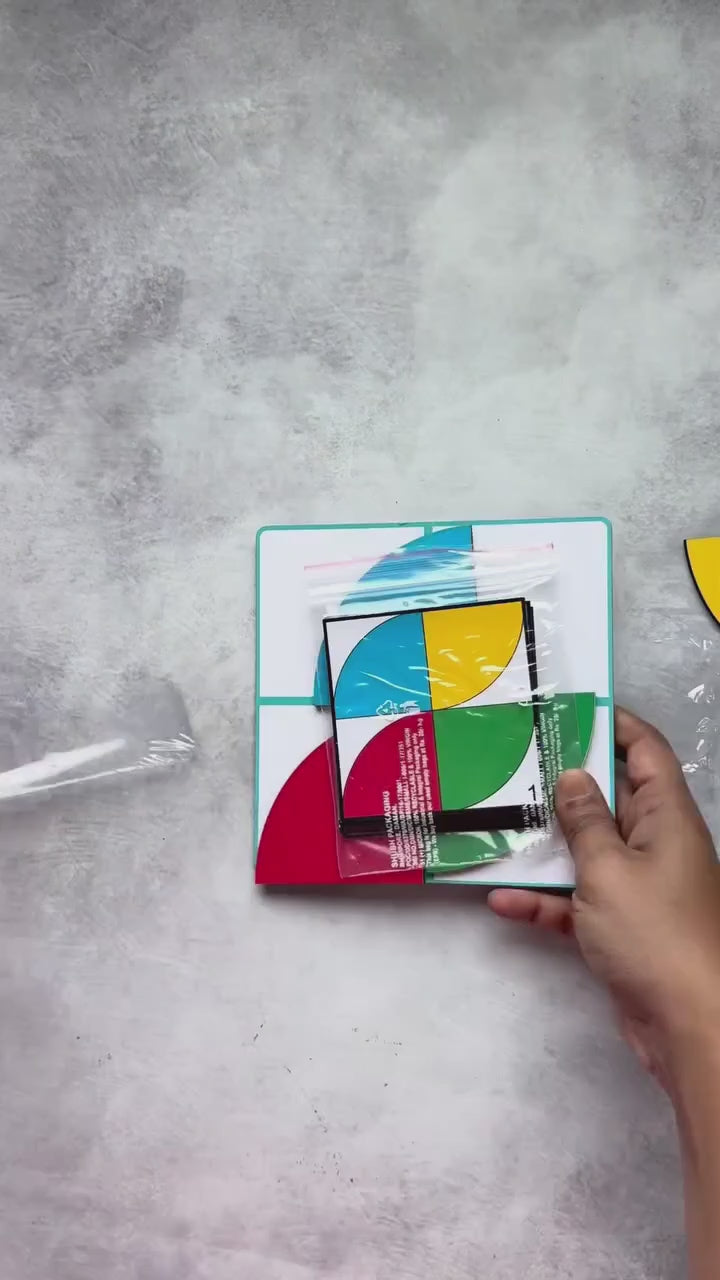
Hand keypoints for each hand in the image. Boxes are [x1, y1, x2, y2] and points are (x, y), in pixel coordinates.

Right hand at [489, 708, 719, 1089]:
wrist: (689, 1026)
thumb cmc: (655, 933)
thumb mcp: (609, 868)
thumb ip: (585, 820)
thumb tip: (572, 775)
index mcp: (668, 817)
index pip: (645, 752)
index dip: (614, 725)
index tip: (568, 708)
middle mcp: (658, 845)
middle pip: (612, 799)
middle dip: (565, 783)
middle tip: (513, 762)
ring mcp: (641, 889)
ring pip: (589, 852)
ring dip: (547, 846)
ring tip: (496, 823)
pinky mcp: (623, 928)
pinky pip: (579, 902)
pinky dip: (545, 901)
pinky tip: (503, 900)